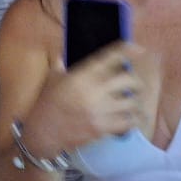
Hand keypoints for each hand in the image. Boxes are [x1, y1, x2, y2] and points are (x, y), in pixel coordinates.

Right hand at [21, 43, 159, 154]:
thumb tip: (61, 53)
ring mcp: (100, 111)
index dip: (126, 51)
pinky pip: (128, 122)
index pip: (110, 58)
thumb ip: (59, 63)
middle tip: (133, 85)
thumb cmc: (46, 103)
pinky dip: (131, 120)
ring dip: (133, 102)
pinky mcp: (103, 128)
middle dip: (135, 81)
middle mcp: (94, 91)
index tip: (137, 49)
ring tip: (130, 103)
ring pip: (132, 103)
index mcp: (82, 76)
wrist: (43, 132)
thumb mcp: (51, 79)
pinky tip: (128, 118)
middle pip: (129, 80)